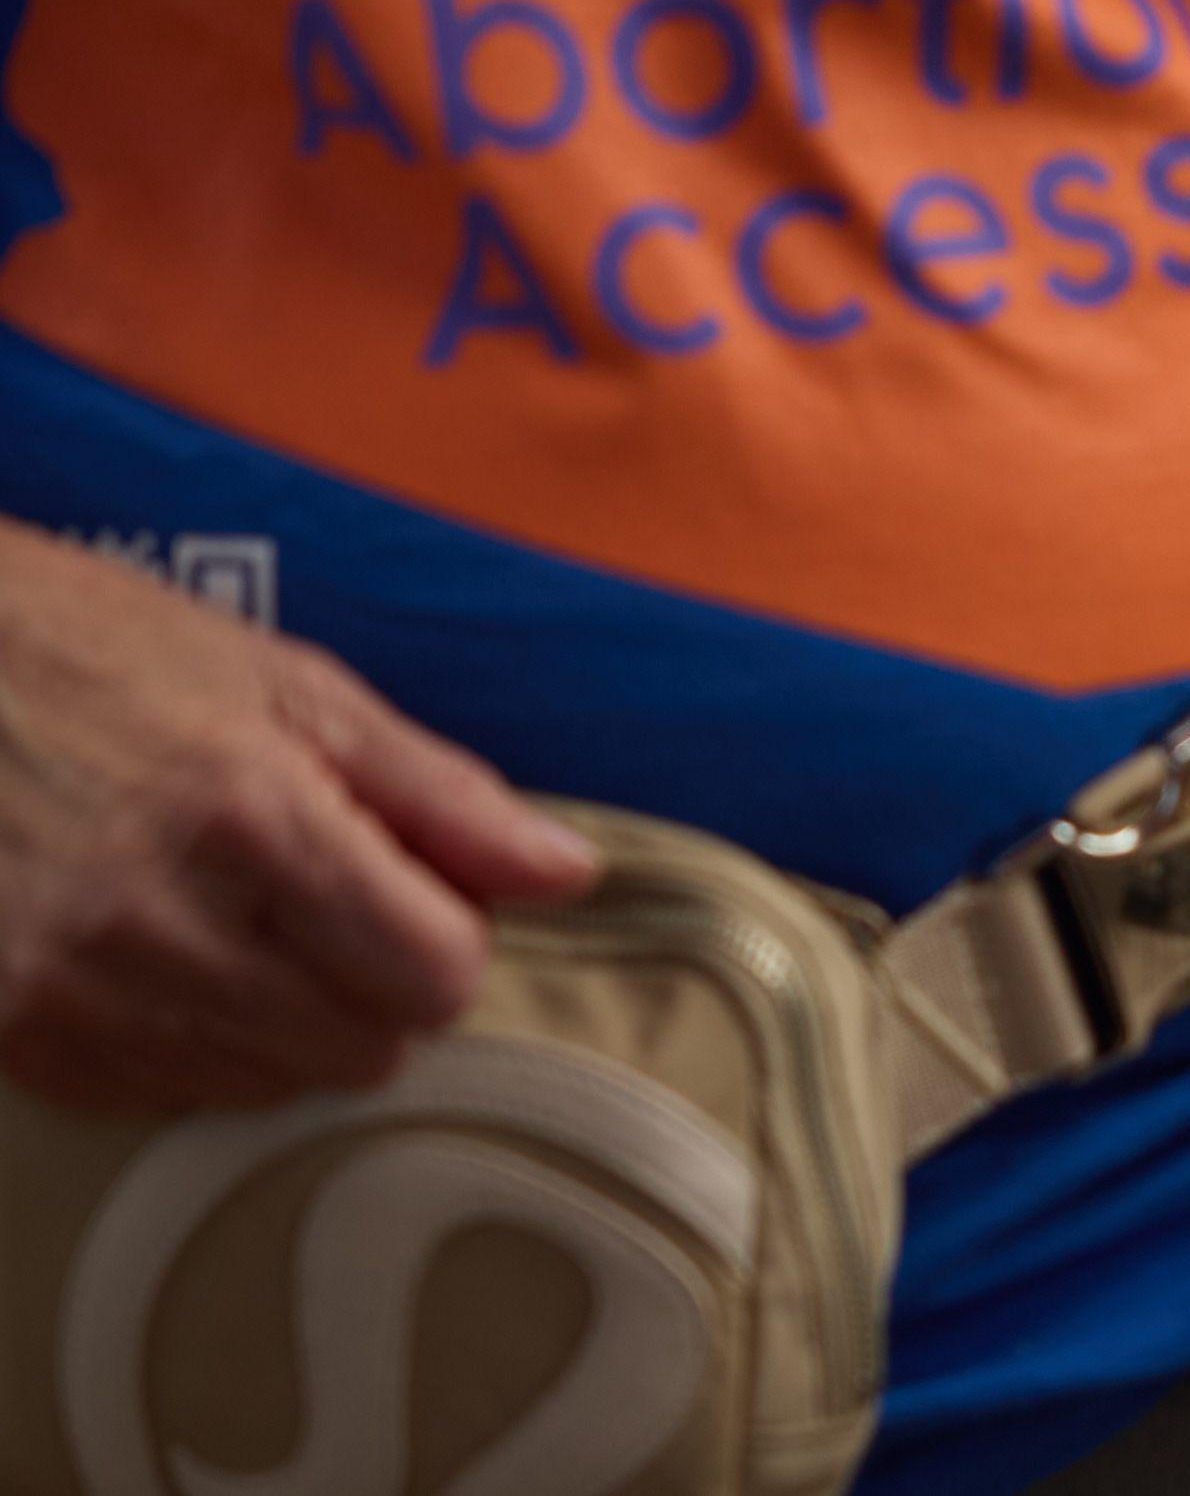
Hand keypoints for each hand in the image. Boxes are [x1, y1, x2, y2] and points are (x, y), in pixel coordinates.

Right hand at [0, 524, 597, 1113]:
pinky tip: (163, 958)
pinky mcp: (11, 1040)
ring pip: (268, 1086)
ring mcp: (71, 997)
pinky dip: (191, 1044)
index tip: (414, 889)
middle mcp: (163, 928)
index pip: (438, 977)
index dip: (449, 935)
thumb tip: (570, 875)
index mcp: (255, 822)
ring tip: (238, 919)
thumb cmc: (102, 655)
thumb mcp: (291, 687)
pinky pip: (160, 1097)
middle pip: (363, 1048)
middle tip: (325, 900)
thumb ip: (440, 796)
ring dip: (288, 1020)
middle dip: (376, 983)